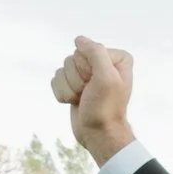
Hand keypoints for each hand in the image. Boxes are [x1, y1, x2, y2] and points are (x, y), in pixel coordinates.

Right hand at [52, 36, 135, 163]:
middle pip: (72, 59)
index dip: (87, 68)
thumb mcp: (106, 78)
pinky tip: (75, 102)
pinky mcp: (74, 84)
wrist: (98, 133)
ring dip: (69, 88)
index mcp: (116, 58)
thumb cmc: (105, 108)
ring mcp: (87, 74)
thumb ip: (95, 52)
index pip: (86, 50)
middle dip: (77, 80)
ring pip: (62, 70)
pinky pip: (56, 79)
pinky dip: (62, 93)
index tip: (99, 84)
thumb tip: (79, 40)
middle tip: (90, 94)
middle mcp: (102, 63)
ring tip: (84, 99)